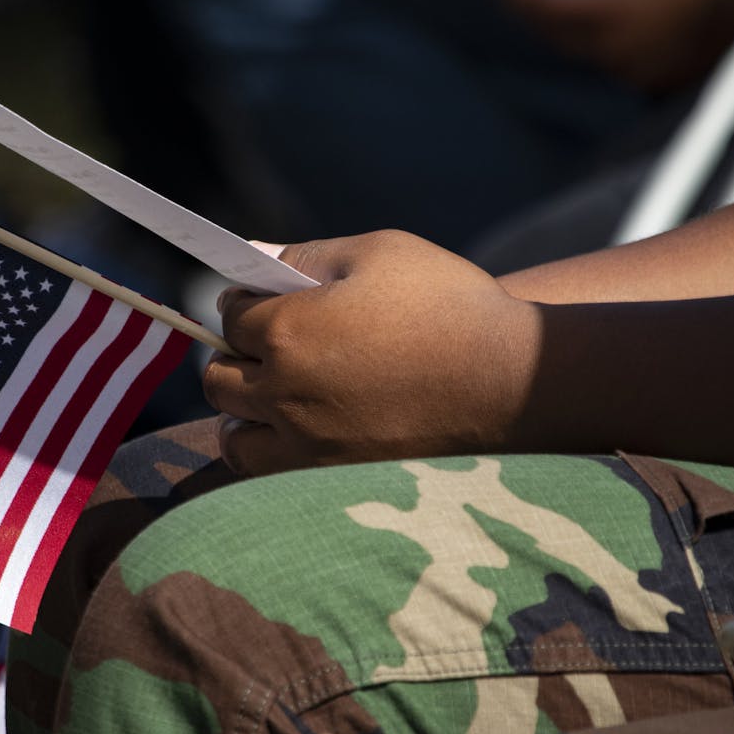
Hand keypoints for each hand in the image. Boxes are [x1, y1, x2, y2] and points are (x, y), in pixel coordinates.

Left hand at [203, 230, 539, 476]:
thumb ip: (307, 256)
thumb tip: (252, 258)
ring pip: (234, 435)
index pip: (229, 314)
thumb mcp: (380, 253)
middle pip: (218, 377)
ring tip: (272, 395)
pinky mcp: (332, 481)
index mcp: (288, 331)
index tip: (260, 299)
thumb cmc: (450, 305)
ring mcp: (306, 445)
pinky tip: (292, 432)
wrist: (515, 383)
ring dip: (242, 411)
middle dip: (234, 353)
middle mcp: (284, 393)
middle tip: (265, 344)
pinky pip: (268, 474)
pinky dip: (267, 451)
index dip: (243, 301)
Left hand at [495, 0, 733, 90]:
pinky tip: (597, 15)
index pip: (544, 5)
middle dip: (531, 4)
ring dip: (558, 20)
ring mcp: (625, 69)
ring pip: (573, 45)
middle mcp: (609, 49)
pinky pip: (600, 56)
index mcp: (610, 14)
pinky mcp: (641, 79)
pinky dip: (586, 34)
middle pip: (552, 30)